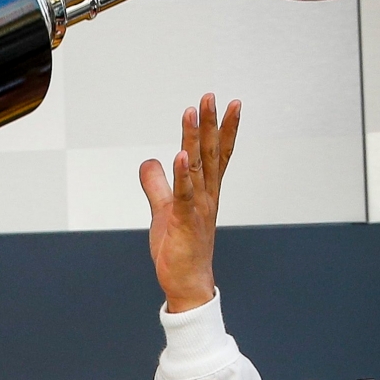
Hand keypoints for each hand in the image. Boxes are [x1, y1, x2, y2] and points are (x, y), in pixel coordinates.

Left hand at [139, 93, 239, 313]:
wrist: (186, 283)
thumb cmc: (179, 249)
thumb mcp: (164, 210)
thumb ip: (157, 185)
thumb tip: (150, 161)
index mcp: (205, 192)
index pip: (218, 154)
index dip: (224, 129)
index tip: (229, 104)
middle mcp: (207, 196)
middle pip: (211, 153)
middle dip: (211, 123)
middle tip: (211, 96)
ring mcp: (198, 209)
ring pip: (198, 167)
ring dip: (196, 138)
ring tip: (194, 111)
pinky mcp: (184, 223)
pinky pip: (184, 195)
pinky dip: (182, 175)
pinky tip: (181, 155)